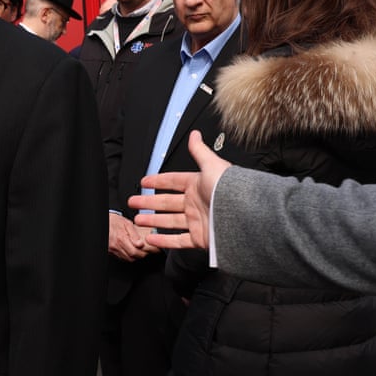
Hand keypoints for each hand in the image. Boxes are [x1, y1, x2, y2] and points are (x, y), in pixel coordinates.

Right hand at [107, 212, 150, 260]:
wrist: (104, 222)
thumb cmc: (113, 221)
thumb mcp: (126, 223)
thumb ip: (134, 234)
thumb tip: (140, 244)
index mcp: (121, 239)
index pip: (134, 252)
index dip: (143, 253)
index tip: (148, 250)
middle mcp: (115, 246)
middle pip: (131, 257)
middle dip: (140, 255)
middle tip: (145, 250)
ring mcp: (112, 250)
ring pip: (127, 259)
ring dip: (134, 256)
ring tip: (139, 250)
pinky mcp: (110, 251)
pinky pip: (121, 257)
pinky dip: (128, 256)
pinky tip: (131, 250)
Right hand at [129, 131, 229, 249]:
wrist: (241, 214)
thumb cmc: (228, 189)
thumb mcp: (211, 165)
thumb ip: (200, 151)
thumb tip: (194, 134)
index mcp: (197, 186)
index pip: (173, 182)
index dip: (158, 181)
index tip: (144, 182)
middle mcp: (196, 203)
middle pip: (166, 202)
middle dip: (148, 202)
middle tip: (133, 202)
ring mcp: (197, 221)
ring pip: (169, 221)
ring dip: (152, 221)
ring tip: (138, 220)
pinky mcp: (199, 238)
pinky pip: (177, 240)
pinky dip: (163, 241)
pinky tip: (151, 239)